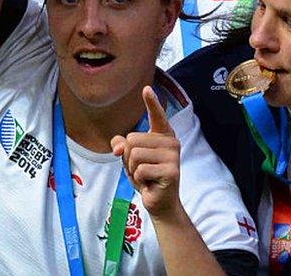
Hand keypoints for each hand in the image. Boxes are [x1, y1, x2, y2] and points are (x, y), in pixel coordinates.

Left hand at [111, 87, 181, 217]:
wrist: (159, 201)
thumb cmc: (145, 175)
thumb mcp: (129, 157)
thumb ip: (121, 145)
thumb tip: (118, 146)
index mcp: (162, 135)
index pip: (157, 116)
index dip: (151, 102)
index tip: (146, 88)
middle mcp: (171, 142)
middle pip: (131, 140)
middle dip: (128, 158)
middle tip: (141, 169)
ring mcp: (173, 156)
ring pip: (134, 154)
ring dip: (132, 169)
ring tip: (145, 175)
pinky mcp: (171, 171)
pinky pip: (139, 169)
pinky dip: (138, 179)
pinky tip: (149, 183)